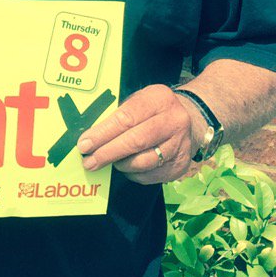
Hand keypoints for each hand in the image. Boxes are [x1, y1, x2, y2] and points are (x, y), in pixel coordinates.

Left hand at [78, 84, 200, 184]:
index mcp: (159, 100)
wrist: (191, 121)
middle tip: (89, 161)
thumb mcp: (138, 100)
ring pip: (143, 162)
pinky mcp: (182, 166)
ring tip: (109, 161)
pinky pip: (151, 176)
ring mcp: (181, 145)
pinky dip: (134, 174)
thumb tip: (89, 137)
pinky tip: (127, 167)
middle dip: (107, 153)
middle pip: (135, 142)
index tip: (85, 144)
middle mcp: (174, 122)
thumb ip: (117, 114)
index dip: (103, 133)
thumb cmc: (153, 110)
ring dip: (120, 164)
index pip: (126, 118)